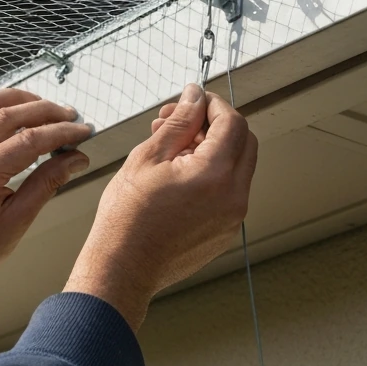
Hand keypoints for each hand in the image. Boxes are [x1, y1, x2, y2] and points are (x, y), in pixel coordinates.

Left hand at [0, 89, 92, 307]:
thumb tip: (76, 159)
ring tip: (39, 104)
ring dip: (12, 99)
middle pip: (7, 115)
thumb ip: (47, 183)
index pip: (30, 140)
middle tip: (70, 116)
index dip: (62, 132)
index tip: (82, 131)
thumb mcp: (17, 221)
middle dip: (45, 111)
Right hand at [64, 83, 256, 329]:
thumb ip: (179, 122)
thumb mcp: (148, 157)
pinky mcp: (226, 230)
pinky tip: (179, 177)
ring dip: (212, 149)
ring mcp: (233, 217)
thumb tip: (195, 96)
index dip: (212, 105)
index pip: (232, 122)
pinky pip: (230, 191)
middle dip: (214, 124)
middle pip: (243, 141)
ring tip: (171, 150)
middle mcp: (234, 196)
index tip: (192, 101)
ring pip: (237, 166)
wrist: (123, 269)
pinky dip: (212, 175)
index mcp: (216, 174)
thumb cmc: (127, 218)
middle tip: (179, 123)